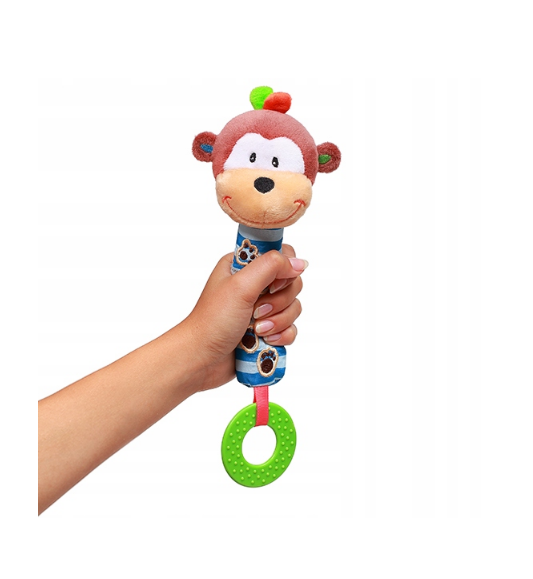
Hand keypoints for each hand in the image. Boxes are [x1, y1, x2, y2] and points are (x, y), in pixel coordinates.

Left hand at [183, 245, 305, 391]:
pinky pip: (291, 328)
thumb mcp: (241, 285)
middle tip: (257, 311)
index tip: (271, 285)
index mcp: (244, 267)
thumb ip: (272, 266)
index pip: (281, 254)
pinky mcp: (268, 330)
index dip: (284, 270)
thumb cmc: (213, 320)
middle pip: (291, 282)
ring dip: (279, 321)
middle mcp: (254, 285)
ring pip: (293, 307)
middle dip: (279, 301)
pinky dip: (281, 335)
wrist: (202, 359)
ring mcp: (262, 309)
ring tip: (258, 330)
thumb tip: (301, 263)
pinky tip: (266, 341)